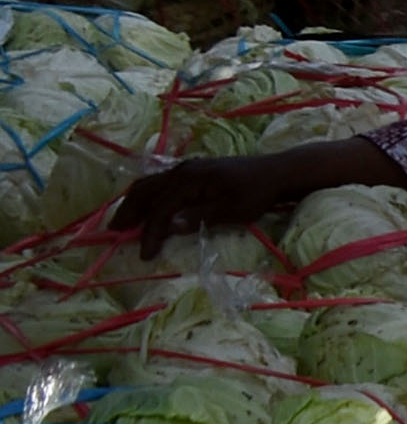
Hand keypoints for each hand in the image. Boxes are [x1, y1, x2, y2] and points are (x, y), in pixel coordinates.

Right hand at [108, 156, 301, 254]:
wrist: (276, 172)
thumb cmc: (257, 193)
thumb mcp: (232, 209)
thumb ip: (200, 216)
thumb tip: (169, 224)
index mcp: (189, 180)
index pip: (161, 208)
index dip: (150, 232)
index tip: (145, 255)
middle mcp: (182, 170)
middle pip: (145, 191)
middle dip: (128, 212)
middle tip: (114, 232)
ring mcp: (186, 169)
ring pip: (150, 184)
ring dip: (134, 202)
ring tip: (123, 221)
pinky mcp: (193, 171)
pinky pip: (160, 182)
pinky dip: (148, 195)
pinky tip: (147, 207)